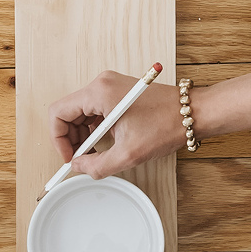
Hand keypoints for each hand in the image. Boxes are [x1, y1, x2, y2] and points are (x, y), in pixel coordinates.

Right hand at [48, 70, 185, 178]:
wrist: (192, 113)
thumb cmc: (167, 125)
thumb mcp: (128, 154)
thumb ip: (97, 165)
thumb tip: (78, 167)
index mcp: (99, 93)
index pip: (58, 112)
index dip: (58, 139)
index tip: (69, 157)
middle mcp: (101, 84)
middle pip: (68, 112)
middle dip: (70, 139)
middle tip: (81, 159)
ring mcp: (109, 86)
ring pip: (80, 112)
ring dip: (83, 136)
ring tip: (95, 154)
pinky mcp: (117, 93)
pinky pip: (94, 111)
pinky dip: (94, 129)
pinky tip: (104, 145)